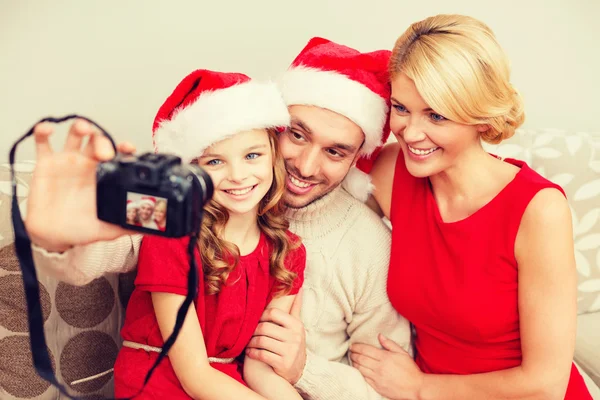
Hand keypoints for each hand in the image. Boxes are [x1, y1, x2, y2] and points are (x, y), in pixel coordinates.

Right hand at [25, 120, 136, 251]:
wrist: (53, 236)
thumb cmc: (80, 229)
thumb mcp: (107, 229)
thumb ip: (126, 225)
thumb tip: (148, 227)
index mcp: (104, 175)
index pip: (118, 154)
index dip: (124, 148)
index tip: (128, 149)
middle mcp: (87, 164)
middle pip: (98, 141)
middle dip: (103, 141)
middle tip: (104, 154)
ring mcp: (67, 161)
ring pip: (75, 135)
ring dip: (80, 127)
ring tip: (84, 129)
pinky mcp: (46, 163)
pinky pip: (42, 142)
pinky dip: (43, 131)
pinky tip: (47, 129)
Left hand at [246, 289, 305, 383]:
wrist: (299, 370)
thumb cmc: (294, 344)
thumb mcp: (297, 326)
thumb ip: (295, 308)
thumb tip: (298, 289)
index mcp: (296, 325)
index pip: (273, 313)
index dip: (261, 316)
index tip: (257, 321)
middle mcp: (295, 337)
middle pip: (265, 328)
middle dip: (254, 331)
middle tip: (249, 333)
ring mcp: (290, 351)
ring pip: (262, 341)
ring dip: (251, 342)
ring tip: (249, 343)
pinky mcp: (283, 364)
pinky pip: (262, 355)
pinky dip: (252, 353)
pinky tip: (250, 352)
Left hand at [350, 334, 423, 399]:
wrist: (416, 387)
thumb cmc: (410, 369)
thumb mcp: (402, 353)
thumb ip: (390, 344)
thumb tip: (380, 336)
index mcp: (385, 357)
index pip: (365, 350)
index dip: (357, 347)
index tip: (352, 345)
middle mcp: (379, 367)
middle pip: (361, 359)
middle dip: (353, 354)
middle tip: (351, 351)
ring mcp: (377, 378)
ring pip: (360, 369)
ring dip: (354, 363)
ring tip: (353, 359)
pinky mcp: (377, 387)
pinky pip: (364, 378)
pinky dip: (359, 373)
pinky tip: (358, 369)